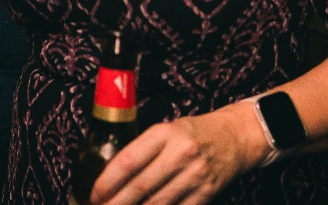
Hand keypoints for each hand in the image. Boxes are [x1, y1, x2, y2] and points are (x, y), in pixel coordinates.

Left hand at [89, 105, 265, 204]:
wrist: (233, 137)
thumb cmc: (193, 132)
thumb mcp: (167, 129)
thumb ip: (144, 148)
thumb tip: (112, 174)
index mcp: (165, 133)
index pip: (130, 160)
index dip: (108, 181)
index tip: (94, 194)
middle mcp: (180, 154)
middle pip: (141, 186)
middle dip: (116, 203)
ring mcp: (194, 176)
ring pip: (157, 204)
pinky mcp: (206, 194)